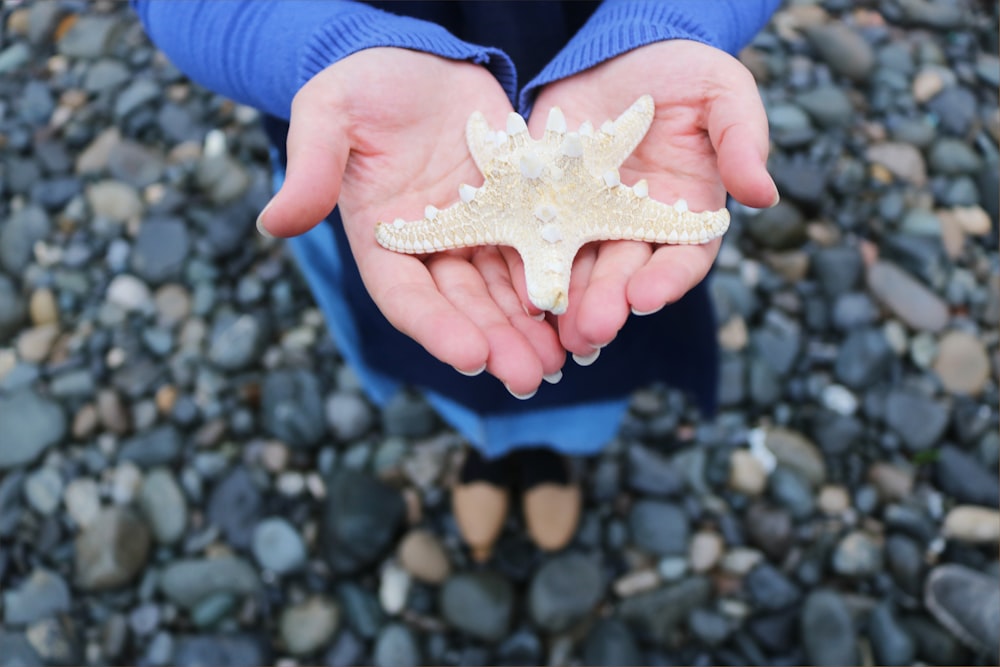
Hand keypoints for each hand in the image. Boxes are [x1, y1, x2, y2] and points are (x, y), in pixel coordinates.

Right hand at [257, 48, 564, 395]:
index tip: (470, 355)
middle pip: (461, 308)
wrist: (419, 61)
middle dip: (494, 342)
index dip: (436, 327)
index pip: (405, 297)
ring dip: (528, 329)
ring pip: (502, 293)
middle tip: (528, 377)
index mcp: (382, 240)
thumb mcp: (328, 113)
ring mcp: (474, 234)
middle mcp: (429, 249)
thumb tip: (273, 222)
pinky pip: (535, 255)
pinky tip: (580, 311)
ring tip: (559, 362)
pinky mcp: (512, 213)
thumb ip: (310, 167)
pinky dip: (554, 285)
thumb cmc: (365, 84)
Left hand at [524, 40, 778, 358]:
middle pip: (625, 275)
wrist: (621, 55)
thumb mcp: (722, 94)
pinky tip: (517, 291)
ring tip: (556, 330)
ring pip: (580, 270)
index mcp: (686, 214)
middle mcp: (637, 228)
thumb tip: (762, 195)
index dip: (667, 280)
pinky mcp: (549, 208)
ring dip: (568, 302)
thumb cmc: (685, 74)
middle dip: (609, 303)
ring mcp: (590, 222)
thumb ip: (742, 141)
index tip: (646, 297)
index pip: (683, 257)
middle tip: (592, 330)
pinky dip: (528, 266)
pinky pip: (537, 240)